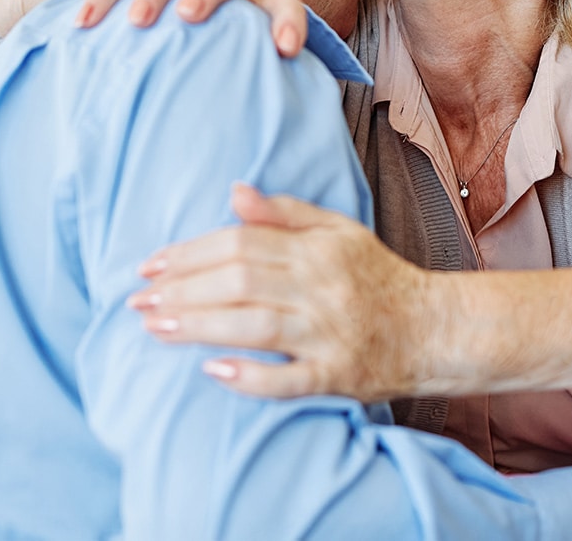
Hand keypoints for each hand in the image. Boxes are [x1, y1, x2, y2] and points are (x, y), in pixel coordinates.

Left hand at [128, 183, 433, 400]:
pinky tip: (212, 372)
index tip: (151, 264)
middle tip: (138, 300)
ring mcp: (330, 333)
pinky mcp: (339, 375)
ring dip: (198, 327)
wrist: (433, 328)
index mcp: (319, 248)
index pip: (242, 242)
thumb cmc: (377, 276)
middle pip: (241, 280)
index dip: (191, 252)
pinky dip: (250, 377)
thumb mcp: (338, 232)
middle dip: (182, 289)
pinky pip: (289, 379)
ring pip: (255, 326)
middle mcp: (323, 287)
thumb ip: (285, 213)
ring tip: (154, 327)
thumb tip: (234, 192)